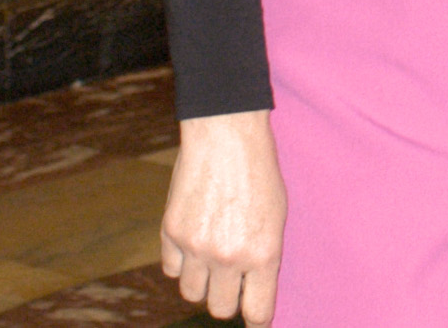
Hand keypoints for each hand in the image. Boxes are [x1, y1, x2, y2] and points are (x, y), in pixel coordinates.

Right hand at [160, 111, 284, 322]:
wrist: (226, 137)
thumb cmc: (259, 173)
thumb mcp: (277, 217)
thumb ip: (264, 256)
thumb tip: (255, 289)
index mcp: (263, 254)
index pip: (258, 310)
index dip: (257, 320)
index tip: (255, 320)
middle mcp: (229, 257)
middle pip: (221, 308)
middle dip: (228, 299)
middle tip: (232, 282)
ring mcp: (197, 247)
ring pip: (192, 293)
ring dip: (203, 282)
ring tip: (212, 258)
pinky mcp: (171, 234)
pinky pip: (172, 270)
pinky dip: (181, 263)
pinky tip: (193, 240)